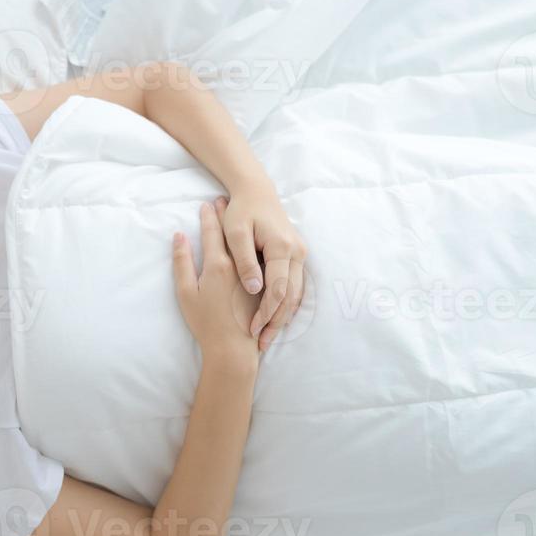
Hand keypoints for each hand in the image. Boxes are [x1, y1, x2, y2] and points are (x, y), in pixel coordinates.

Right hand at [173, 196, 262, 363]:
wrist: (233, 349)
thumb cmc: (205, 323)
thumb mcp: (185, 293)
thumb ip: (182, 262)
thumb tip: (179, 237)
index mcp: (218, 265)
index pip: (213, 232)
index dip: (209, 216)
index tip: (207, 203)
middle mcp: (239, 266)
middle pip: (232, 234)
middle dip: (226, 216)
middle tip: (222, 200)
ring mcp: (253, 275)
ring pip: (248, 244)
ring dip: (241, 229)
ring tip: (238, 218)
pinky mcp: (263, 286)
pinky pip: (259, 260)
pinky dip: (254, 248)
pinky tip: (253, 243)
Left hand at [219, 185, 306, 351]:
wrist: (256, 190)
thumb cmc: (241, 210)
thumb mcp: (236, 233)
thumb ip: (244, 260)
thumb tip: (254, 288)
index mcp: (281, 247)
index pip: (278, 288)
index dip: (266, 312)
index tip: (252, 330)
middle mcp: (296, 252)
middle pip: (290, 296)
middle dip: (276, 322)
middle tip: (261, 344)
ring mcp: (300, 254)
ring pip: (295, 294)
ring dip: (282, 317)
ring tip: (266, 339)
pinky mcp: (296, 256)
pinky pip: (294, 287)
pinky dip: (285, 306)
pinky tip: (273, 321)